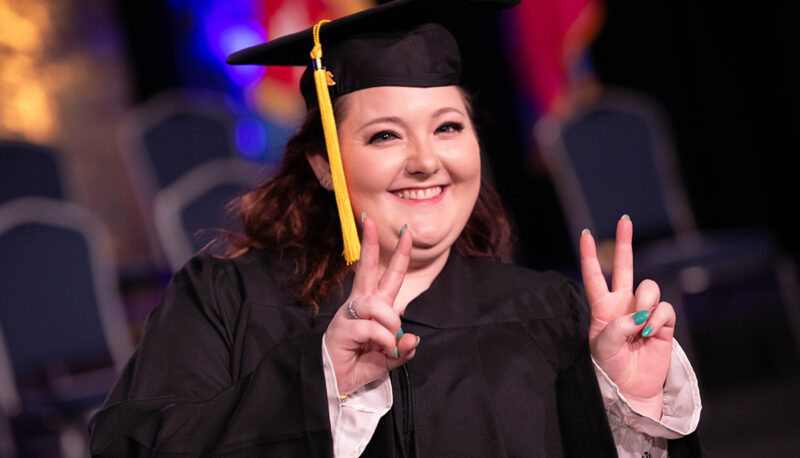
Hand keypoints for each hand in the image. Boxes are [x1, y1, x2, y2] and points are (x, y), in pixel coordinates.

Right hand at [324, 216, 418, 394]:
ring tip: (389, 343)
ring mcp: (349, 315)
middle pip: (368, 270)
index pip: (388, 276)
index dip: (399, 255)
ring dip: (390, 324)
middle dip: (370, 245)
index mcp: (375, 307)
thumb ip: (402, 350)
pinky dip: (382, 339)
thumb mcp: (388, 358)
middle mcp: (361, 305)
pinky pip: (371, 327)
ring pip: (376, 304)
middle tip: (370, 220)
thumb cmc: (359, 365)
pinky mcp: (342, 328)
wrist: (335, 383)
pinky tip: (380, 349)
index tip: (406, 232)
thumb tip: (412, 340)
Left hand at [580, 216, 674, 418]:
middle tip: (624, 220)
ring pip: (649, 288)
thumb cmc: (610, 368)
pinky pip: (664, 308)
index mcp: (602, 307)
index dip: (589, 256)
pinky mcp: (663, 322)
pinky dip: (658, 319)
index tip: (584, 233)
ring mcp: (644, 311)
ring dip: (645, 304)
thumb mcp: (603, 348)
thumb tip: (638, 315)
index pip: (594, 276)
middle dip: (624, 242)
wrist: (631, 388)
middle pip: (625, 267)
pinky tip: (651, 333)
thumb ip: (617, 327)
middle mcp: (623, 304)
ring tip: (640, 327)